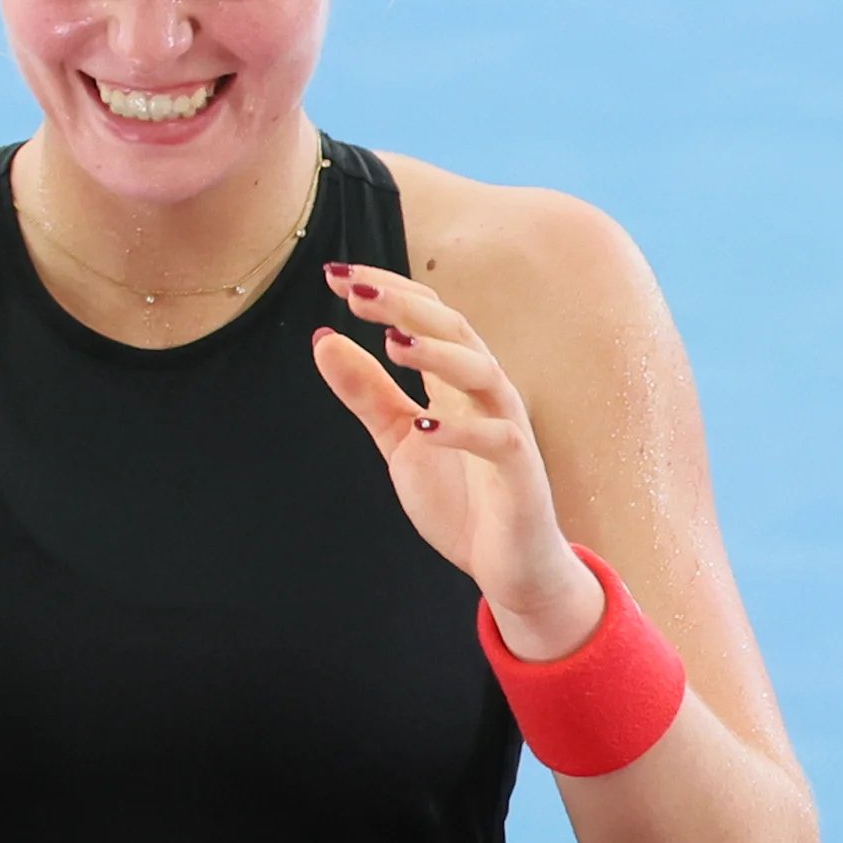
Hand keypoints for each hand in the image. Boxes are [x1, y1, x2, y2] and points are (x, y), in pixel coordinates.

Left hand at [311, 271, 602, 657]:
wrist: (510, 565)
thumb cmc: (463, 498)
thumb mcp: (400, 440)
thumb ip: (367, 393)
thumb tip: (322, 340)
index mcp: (456, 380)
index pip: (425, 317)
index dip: (385, 292)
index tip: (334, 277)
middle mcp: (485, 392)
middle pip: (453, 329)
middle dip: (404, 306)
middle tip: (355, 290)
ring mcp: (507, 427)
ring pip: (482, 372)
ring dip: (438, 355)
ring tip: (392, 343)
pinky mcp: (519, 471)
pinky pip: (496, 440)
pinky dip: (461, 431)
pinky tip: (425, 425)